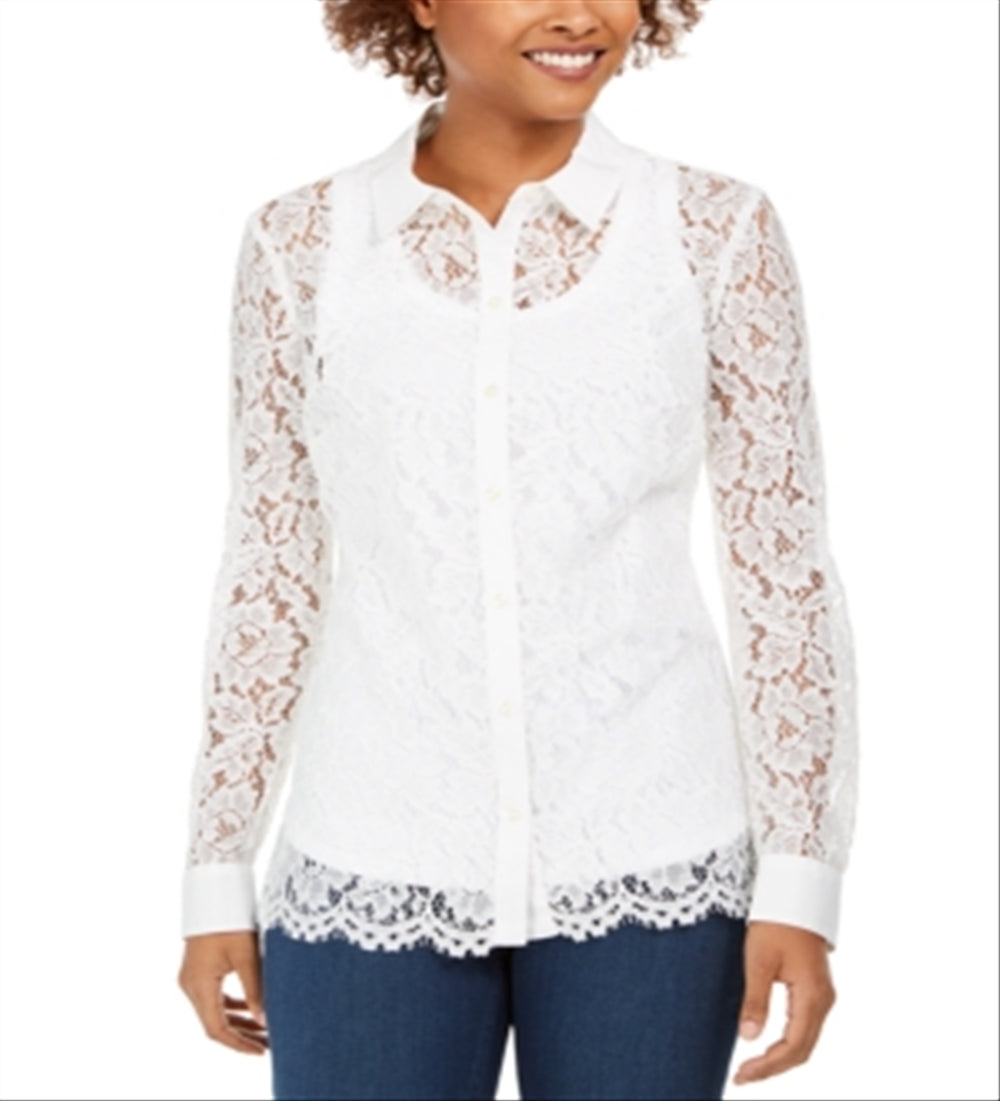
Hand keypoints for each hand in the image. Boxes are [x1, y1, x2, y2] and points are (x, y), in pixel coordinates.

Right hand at [177, 929, 268, 1054]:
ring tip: (264, 1030)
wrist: (215, 889)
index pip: (216, 1029)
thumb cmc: (231, 918)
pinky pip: (214, 996)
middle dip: (241, 1035)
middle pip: (214, 1022)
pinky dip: (231, 1006)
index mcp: (199, 985)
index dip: (239, 1043)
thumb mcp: (247, 955)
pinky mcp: (199, 970)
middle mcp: (190, 985)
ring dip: (238, 1021)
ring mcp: (192, 978)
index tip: (261, 1050)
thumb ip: (255, 989)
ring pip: (214, 1011)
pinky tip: (250, 1009)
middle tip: (268, 1043)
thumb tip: (264, 1020)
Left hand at [732, 920, 835, 1085]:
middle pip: (802, 1050)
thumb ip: (756, 1000)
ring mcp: (822, 996)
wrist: (795, 893)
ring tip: (751, 1066)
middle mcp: (823, 1001)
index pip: (792, 1048)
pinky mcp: (815, 989)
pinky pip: (805, 1027)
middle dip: (772, 1067)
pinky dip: (786, 1042)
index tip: (741, 1075)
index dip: (767, 1067)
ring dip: (780, 1058)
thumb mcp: (759, 960)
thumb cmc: (776, 921)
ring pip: (804, 1041)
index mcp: (812, 996)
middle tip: (742, 1076)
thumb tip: (749, 1038)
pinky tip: (768, 1046)